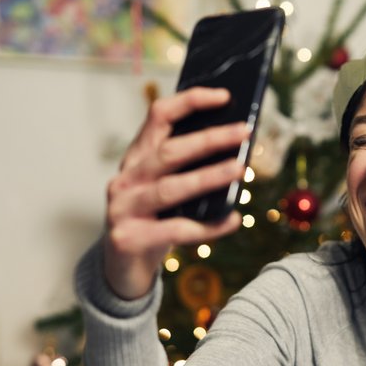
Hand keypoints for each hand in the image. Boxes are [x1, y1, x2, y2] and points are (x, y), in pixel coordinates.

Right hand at [103, 87, 249, 298]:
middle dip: (210, 139)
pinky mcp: (128, 239)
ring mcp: (123, 208)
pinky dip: (208, 226)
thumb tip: (237, 153)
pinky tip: (233, 220)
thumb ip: (190, 172)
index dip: (190, 101)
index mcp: (137, 158)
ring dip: (209, 177)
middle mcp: (126, 179)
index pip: (159, 116)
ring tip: (241, 171)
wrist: (121, 269)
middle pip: (169, 151)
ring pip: (170, 188)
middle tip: (244, 132)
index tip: (224, 96)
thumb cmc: (154, 222)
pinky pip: (175, 230)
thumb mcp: (167, 191)